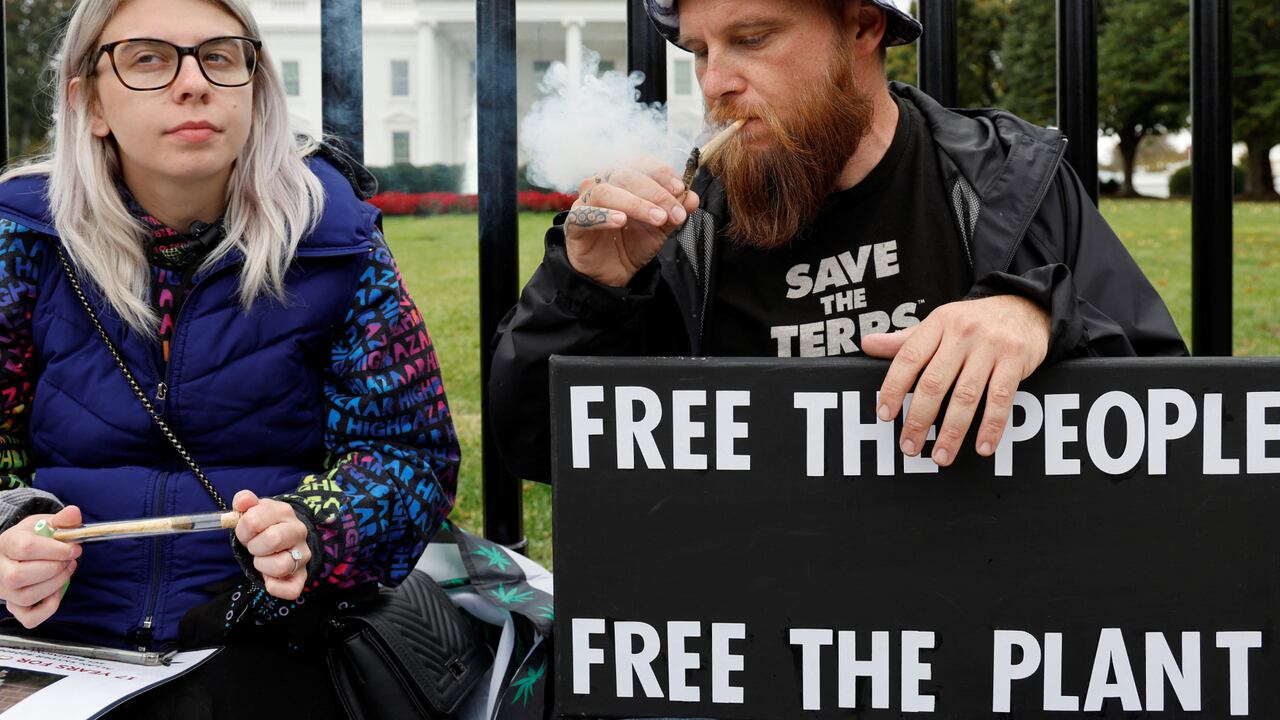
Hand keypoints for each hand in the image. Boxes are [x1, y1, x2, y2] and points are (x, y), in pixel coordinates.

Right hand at [0, 506, 81, 627]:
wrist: (16, 554)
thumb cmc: (32, 539)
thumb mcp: (44, 524)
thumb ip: (62, 520)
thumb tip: (74, 514)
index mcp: (5, 544)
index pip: (25, 548)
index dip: (56, 549)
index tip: (74, 548)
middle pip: (20, 575)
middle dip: (55, 568)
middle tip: (69, 560)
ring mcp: (4, 592)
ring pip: (27, 597)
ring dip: (56, 584)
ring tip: (65, 571)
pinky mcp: (14, 607)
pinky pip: (30, 618)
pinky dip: (48, 608)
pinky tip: (56, 591)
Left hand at [233, 490, 310, 600]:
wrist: (285, 536)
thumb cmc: (265, 524)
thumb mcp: (255, 509)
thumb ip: (245, 501)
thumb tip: (243, 500)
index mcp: (284, 512)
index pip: (254, 519)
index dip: (243, 528)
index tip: (247, 531)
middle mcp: (298, 532)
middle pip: (272, 539)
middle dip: (254, 546)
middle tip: (254, 546)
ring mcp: (302, 555)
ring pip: (282, 565)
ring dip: (263, 565)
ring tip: (262, 560)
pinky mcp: (302, 576)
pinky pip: (292, 589)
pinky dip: (275, 587)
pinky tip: (268, 578)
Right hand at [564, 161, 700, 286]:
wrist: (613, 274)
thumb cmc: (632, 243)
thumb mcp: (660, 228)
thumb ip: (674, 211)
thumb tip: (692, 197)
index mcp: (622, 178)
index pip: (638, 162)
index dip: (660, 172)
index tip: (680, 189)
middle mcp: (601, 184)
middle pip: (625, 174)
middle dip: (654, 192)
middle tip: (673, 212)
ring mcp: (585, 202)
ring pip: (605, 191)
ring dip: (635, 203)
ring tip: (656, 218)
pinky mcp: (574, 223)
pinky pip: (585, 214)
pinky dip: (604, 215)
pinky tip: (622, 221)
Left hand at [861, 295, 1050, 466]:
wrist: (1026, 306)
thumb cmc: (974, 322)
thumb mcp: (939, 323)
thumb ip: (905, 340)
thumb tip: (867, 345)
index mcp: (938, 323)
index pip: (908, 358)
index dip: (893, 388)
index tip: (885, 415)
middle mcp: (962, 333)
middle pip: (934, 383)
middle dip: (919, 420)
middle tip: (909, 447)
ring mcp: (991, 347)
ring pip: (966, 396)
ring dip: (952, 431)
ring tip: (941, 456)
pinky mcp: (1016, 360)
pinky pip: (1001, 399)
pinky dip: (991, 426)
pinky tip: (982, 447)